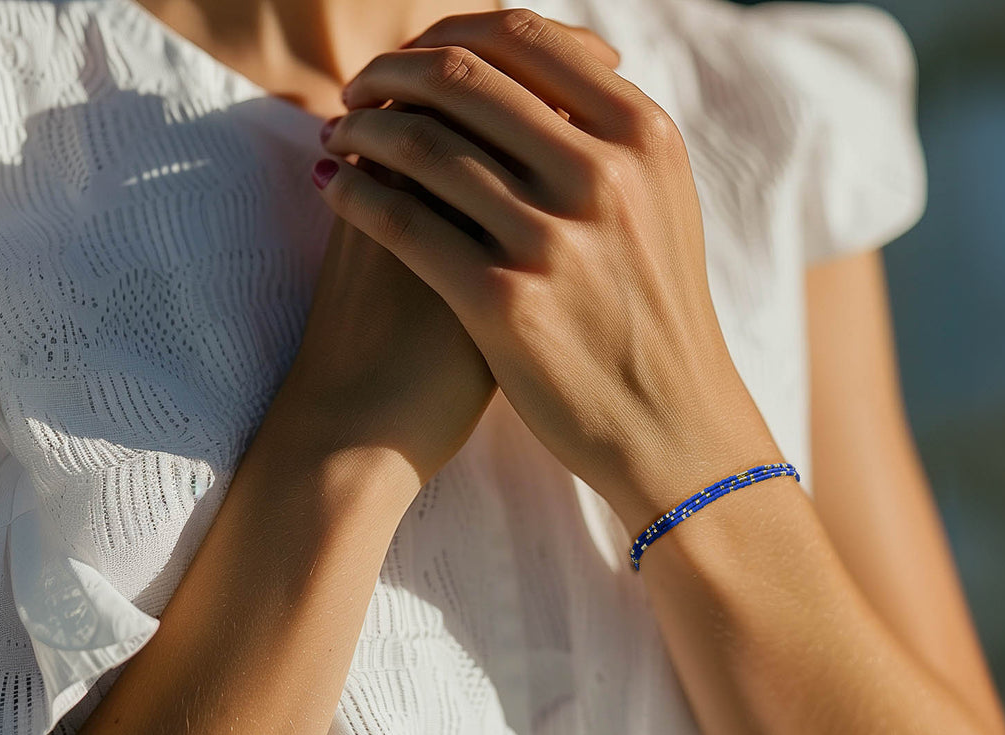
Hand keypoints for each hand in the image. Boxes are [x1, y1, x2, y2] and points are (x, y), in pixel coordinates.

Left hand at [310, 9, 775, 529]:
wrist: (669, 426)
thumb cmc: (654, 313)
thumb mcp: (659, 205)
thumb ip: (608, 133)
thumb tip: (552, 58)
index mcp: (643, 136)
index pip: (525, 39)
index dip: (448, 33)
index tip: (413, 56)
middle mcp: (602, 176)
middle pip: (462, 80)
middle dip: (391, 72)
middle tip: (356, 89)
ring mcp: (551, 239)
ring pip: (421, 144)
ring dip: (360, 128)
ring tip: (338, 135)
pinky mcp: (503, 301)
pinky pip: (400, 219)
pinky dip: (353, 192)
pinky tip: (335, 188)